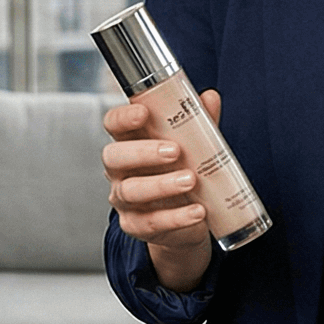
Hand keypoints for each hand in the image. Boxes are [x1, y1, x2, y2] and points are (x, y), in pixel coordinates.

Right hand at [102, 88, 217, 291]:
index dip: (123, 118)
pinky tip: (197, 212)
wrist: (189, 217)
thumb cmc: (183, 170)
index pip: (113, 124)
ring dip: (161, 185)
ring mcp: (125, 200)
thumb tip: (209, 98)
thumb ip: (199, 123)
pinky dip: (176, 217)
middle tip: (175, 151)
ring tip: (191, 181)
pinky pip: (150, 223)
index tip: (144, 113)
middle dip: (143, 153)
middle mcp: (120, 171)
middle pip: (115, 157)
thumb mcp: (193, 145)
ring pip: (131, 191)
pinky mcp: (136, 226)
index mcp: (130, 142)